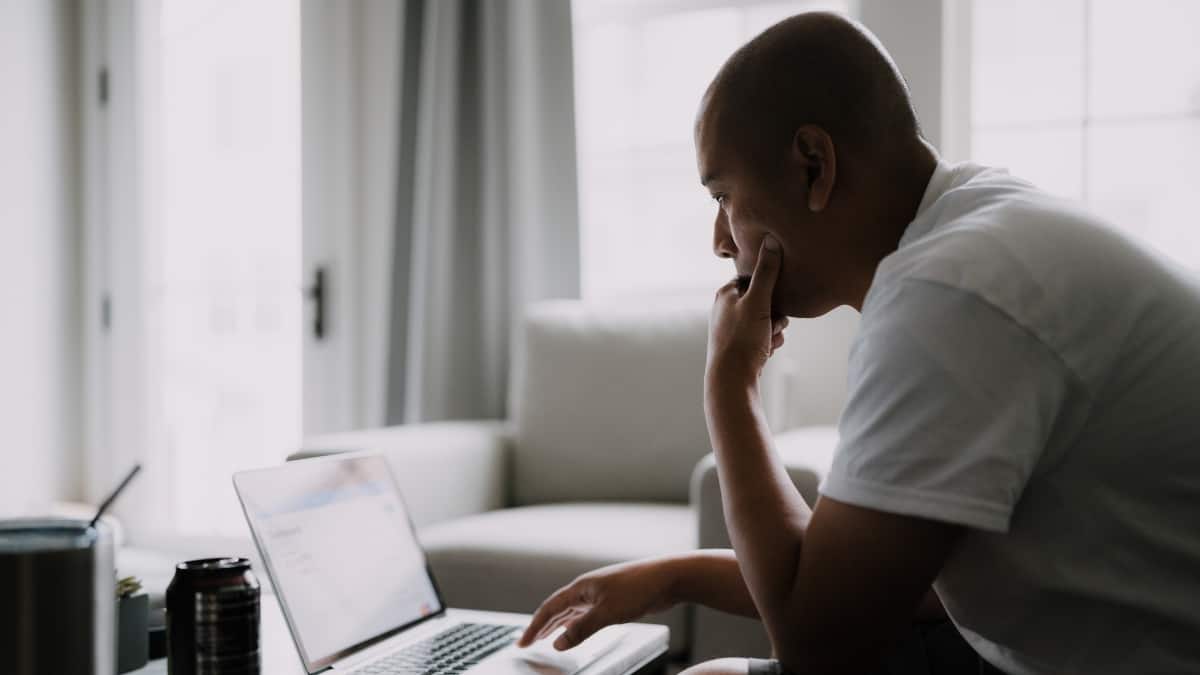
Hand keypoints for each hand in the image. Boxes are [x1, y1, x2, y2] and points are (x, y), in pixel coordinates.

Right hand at [516, 558, 677, 650]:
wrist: (669, 577)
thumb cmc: (639, 588)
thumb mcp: (607, 613)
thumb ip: (581, 630)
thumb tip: (558, 644)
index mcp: (581, 587)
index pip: (549, 608)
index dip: (534, 627)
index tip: (522, 642)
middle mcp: (587, 588)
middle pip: (557, 609)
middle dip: (541, 626)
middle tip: (527, 641)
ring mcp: (599, 593)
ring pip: (571, 612)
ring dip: (557, 625)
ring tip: (544, 638)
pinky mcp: (612, 599)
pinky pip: (585, 614)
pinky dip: (574, 624)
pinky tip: (574, 631)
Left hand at [707, 235, 787, 385]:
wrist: (732, 379)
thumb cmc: (742, 338)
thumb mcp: (758, 301)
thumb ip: (767, 272)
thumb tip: (771, 239)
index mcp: (726, 293)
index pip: (755, 278)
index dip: (770, 288)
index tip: (775, 299)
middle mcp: (725, 309)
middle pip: (764, 300)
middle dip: (775, 313)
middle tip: (773, 323)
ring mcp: (731, 328)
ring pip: (766, 319)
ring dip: (774, 329)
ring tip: (768, 339)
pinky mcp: (739, 345)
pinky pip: (763, 336)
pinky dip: (769, 342)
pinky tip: (766, 350)